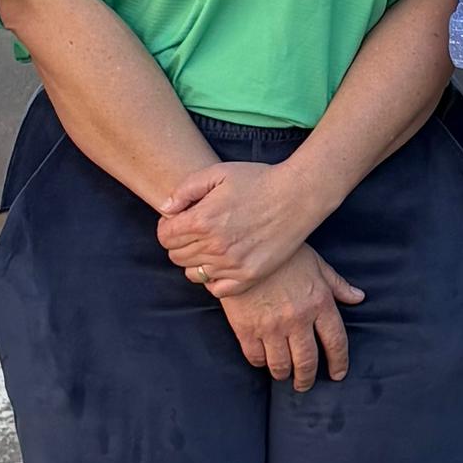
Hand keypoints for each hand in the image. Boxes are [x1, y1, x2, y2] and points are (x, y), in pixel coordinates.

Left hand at [155, 160, 310, 293]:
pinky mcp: (249, 276)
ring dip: (195, 260)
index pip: (165, 237)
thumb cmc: (258, 180)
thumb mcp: (218, 173)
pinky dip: (213, 279)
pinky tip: (221, 263)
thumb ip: (185, 190)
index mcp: (202, 220)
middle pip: (176, 256)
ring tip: (210, 246)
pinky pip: (216, 289)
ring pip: (193, 273)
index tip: (180, 220)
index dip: (168, 227)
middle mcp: (214, 246)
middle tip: (196, 231)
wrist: (297, 196)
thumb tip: (165, 209)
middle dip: (180, 243)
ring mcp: (232, 265)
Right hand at [218, 245, 362, 388]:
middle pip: (307, 361)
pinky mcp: (246, 329)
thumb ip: (338, 285)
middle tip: (304, 385)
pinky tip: (263, 360)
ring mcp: (271, 327)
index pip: (336, 342)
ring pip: (281, 364)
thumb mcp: (316, 264)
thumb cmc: (283, 254)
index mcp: (319, 304)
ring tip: (283, 375)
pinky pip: (256, 357)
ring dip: (284, 374)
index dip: (339, 362)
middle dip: (307, 378)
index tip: (337, 374)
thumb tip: (359, 298)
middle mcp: (298, 320)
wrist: (241, 248)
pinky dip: (261, 363)